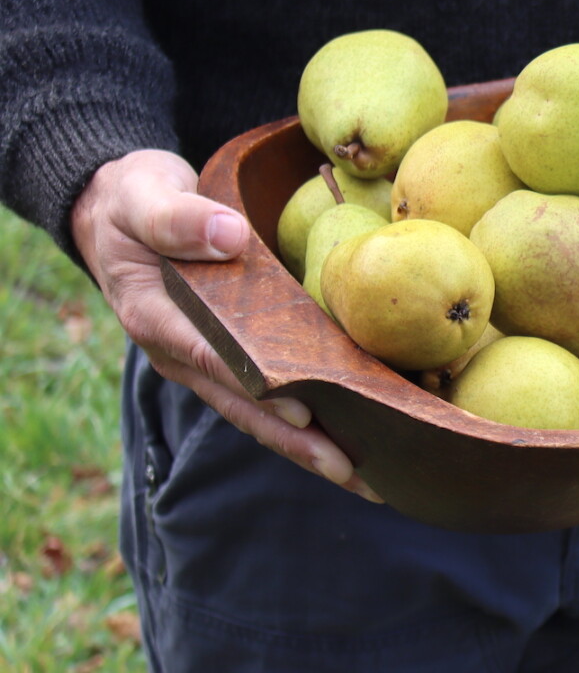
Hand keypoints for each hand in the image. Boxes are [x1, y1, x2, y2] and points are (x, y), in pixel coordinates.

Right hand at [71, 150, 380, 501]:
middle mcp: (180, 352)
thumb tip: (227, 235)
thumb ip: (177, 217)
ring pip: (259, 413)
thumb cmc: (133, 200)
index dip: (261, 387)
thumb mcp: (142, 195)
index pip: (217, 360)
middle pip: (245, 406)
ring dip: (309, 445)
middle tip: (355, 472)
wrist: (115, 210)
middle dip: (298, 442)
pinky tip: (352, 440)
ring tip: (367, 477)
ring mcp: (202, 361)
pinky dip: (304, 422)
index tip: (305, 411)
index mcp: (157, 319)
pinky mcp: (224, 356)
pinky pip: (265, 396)